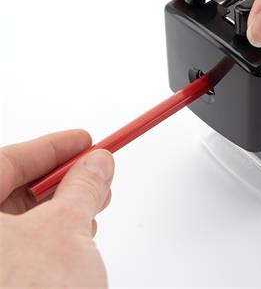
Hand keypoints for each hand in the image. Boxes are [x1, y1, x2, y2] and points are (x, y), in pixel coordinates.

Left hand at [0, 130, 113, 287]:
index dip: (54, 146)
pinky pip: (21, 250)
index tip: (86, 139)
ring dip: (61, 208)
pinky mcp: (3, 284)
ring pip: (18, 222)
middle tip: (95, 168)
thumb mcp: (66, 230)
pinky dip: (52, 236)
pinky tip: (78, 234)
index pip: (8, 161)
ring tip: (94, 202)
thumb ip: (84, 186)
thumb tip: (98, 163)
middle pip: (10, 191)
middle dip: (61, 178)